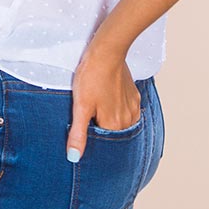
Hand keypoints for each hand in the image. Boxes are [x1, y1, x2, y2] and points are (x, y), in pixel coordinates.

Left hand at [66, 45, 140, 161]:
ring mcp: (133, 107)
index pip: (103, 143)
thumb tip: (74, 158)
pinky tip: (107, 101)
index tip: (84, 130)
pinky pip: (127, 111)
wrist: (107, 51)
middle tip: (89, 117)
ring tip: (97, 108)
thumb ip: (79, 133)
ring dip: (110, 120)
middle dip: (101, 129)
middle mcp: (128, 119)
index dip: (92, 139)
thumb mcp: (80, 106)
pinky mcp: (134, 96)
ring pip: (120, 122)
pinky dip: (117, 110)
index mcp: (114, 124)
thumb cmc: (92, 75)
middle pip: (113, 133)